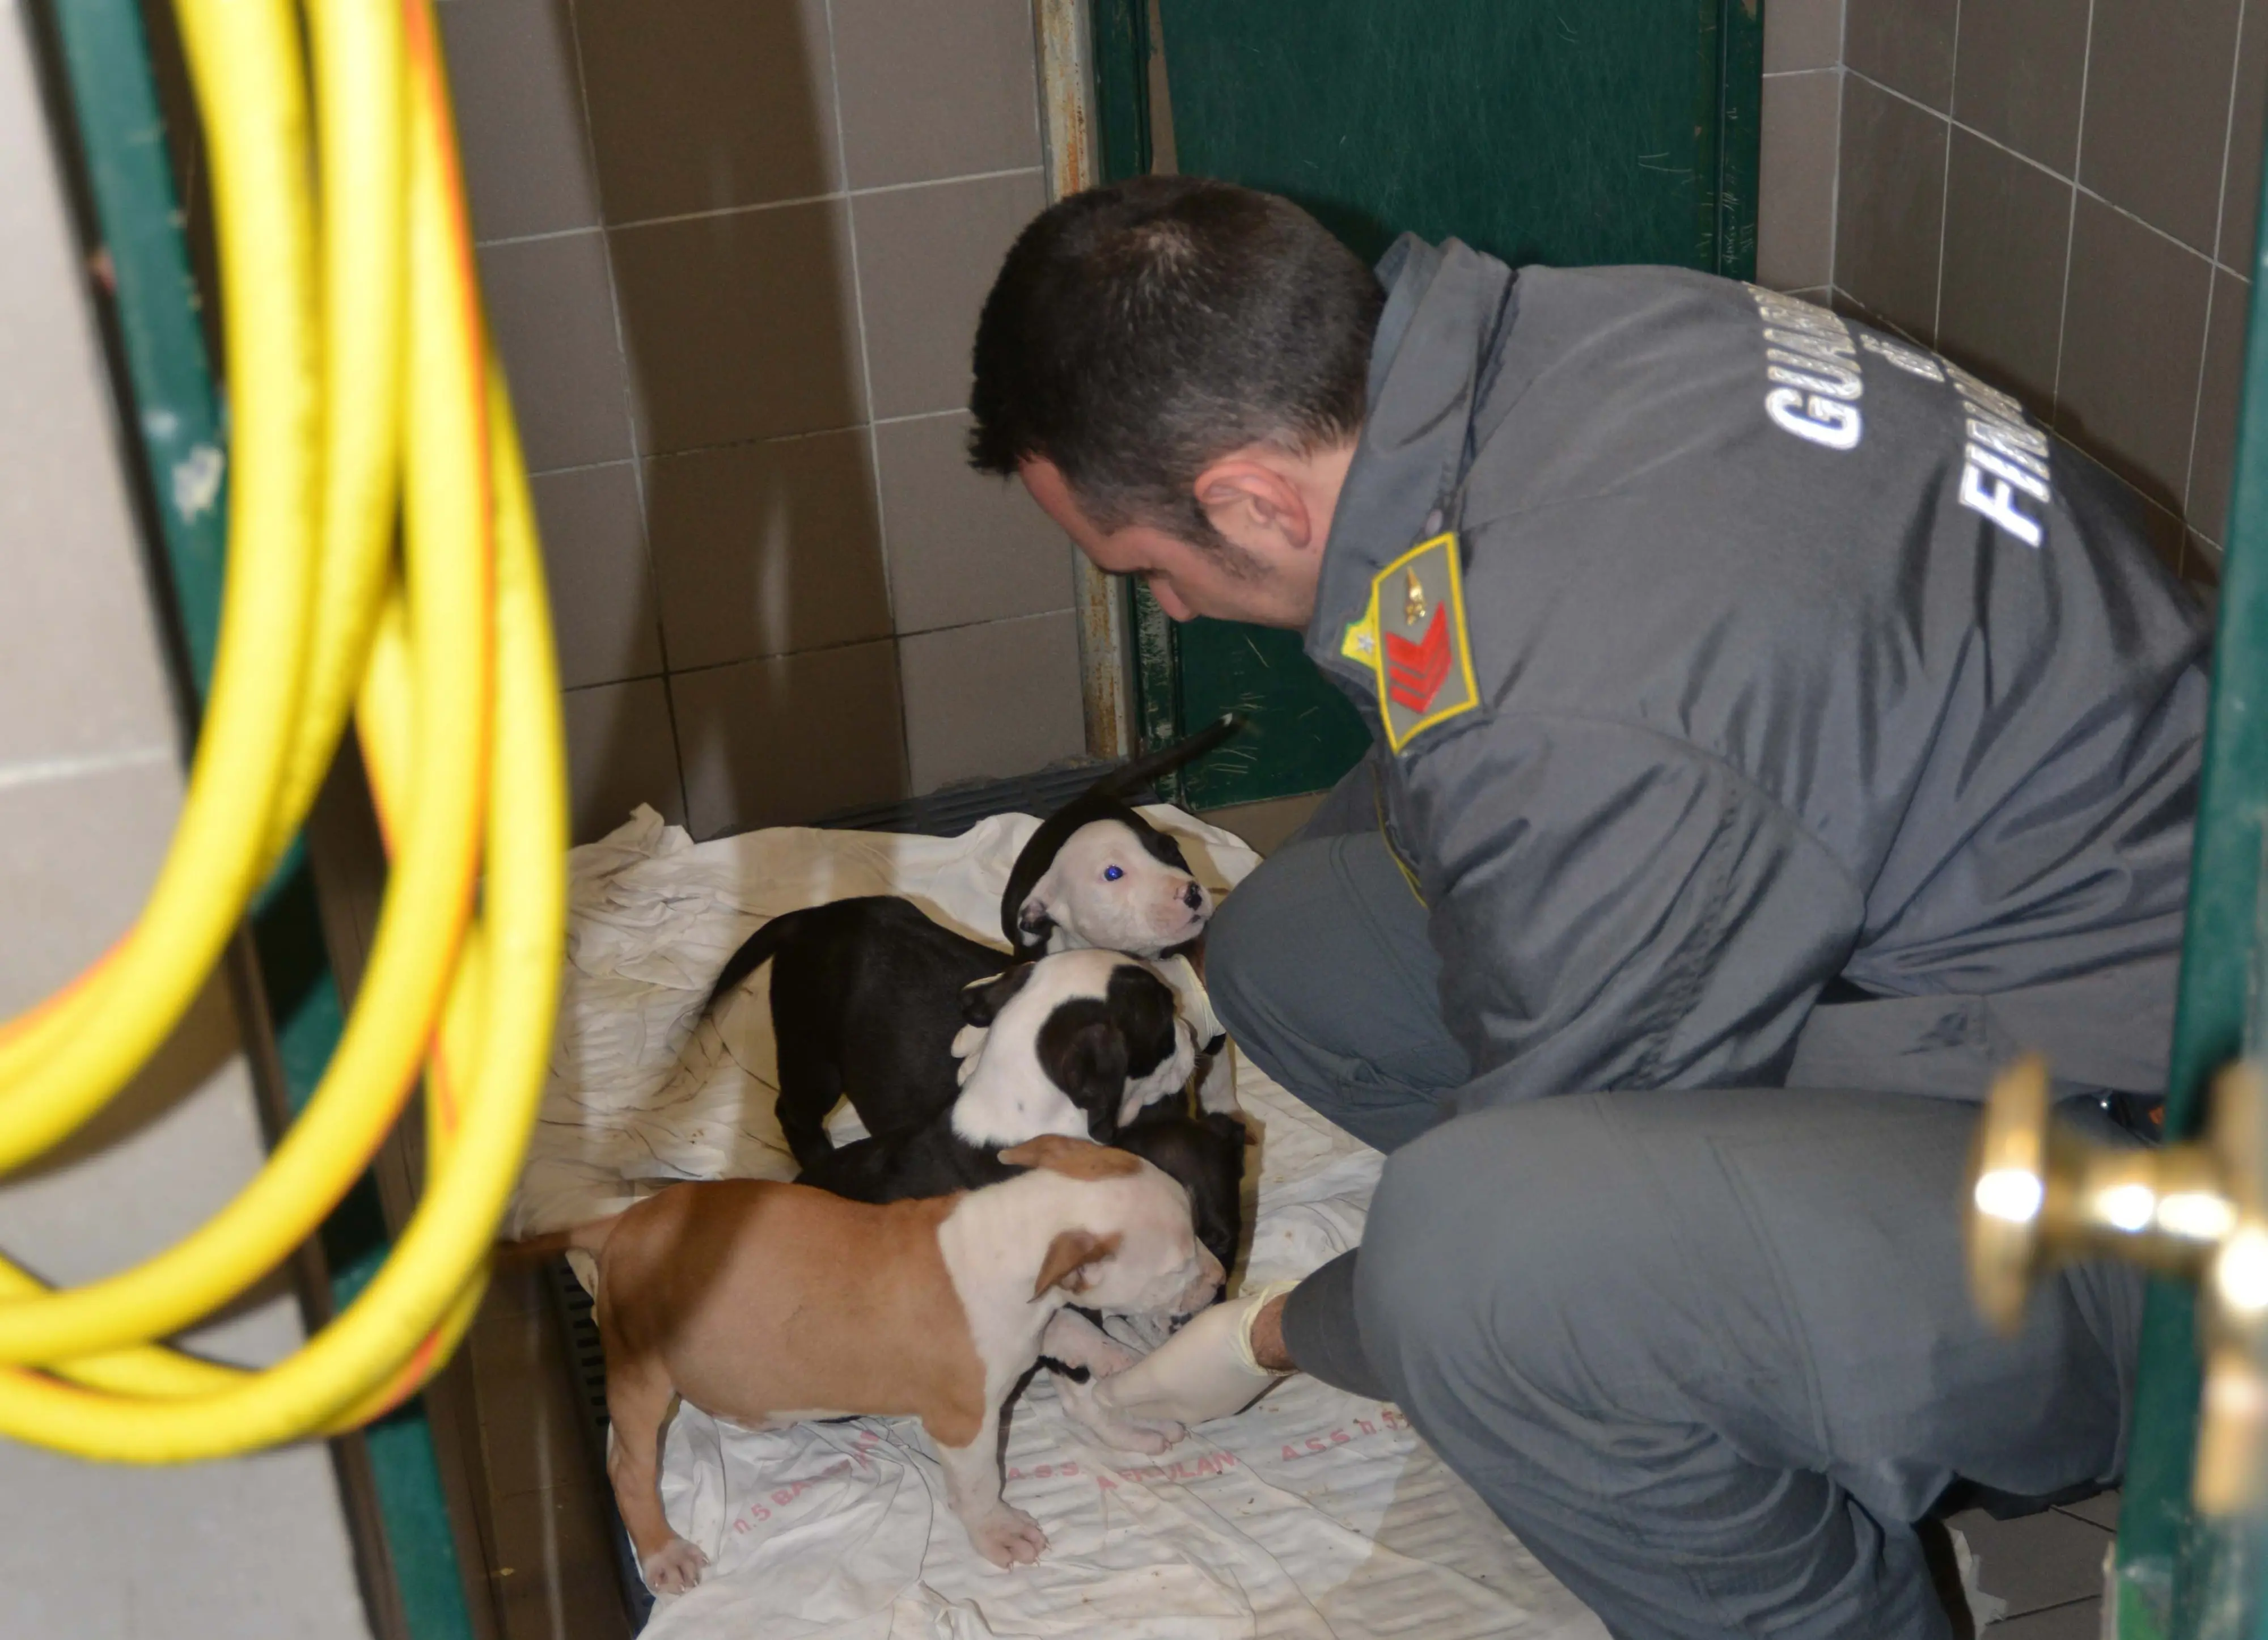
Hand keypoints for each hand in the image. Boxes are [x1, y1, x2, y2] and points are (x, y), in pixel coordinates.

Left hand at [1090, 1281, 1298, 1436]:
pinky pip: (1205, 1366)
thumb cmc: (1207, 1353)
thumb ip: (1128, 1389)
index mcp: (1183, 1412)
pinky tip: (1187, 1341)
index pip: (1140, 1408)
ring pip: (1185, 1382)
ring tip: (1149, 1345)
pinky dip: (1188, 1358)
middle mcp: (1206, 1408)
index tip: (1104, 1374)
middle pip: (1164, 1397)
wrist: (1266, 1333)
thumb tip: (1098, 1401)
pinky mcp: (1243, 1367)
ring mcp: (1229, 1389)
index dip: (1119, 1393)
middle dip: (1142, 1382)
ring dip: (1166, 1369)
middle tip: (1124, 1356)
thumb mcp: (1159, 1373)